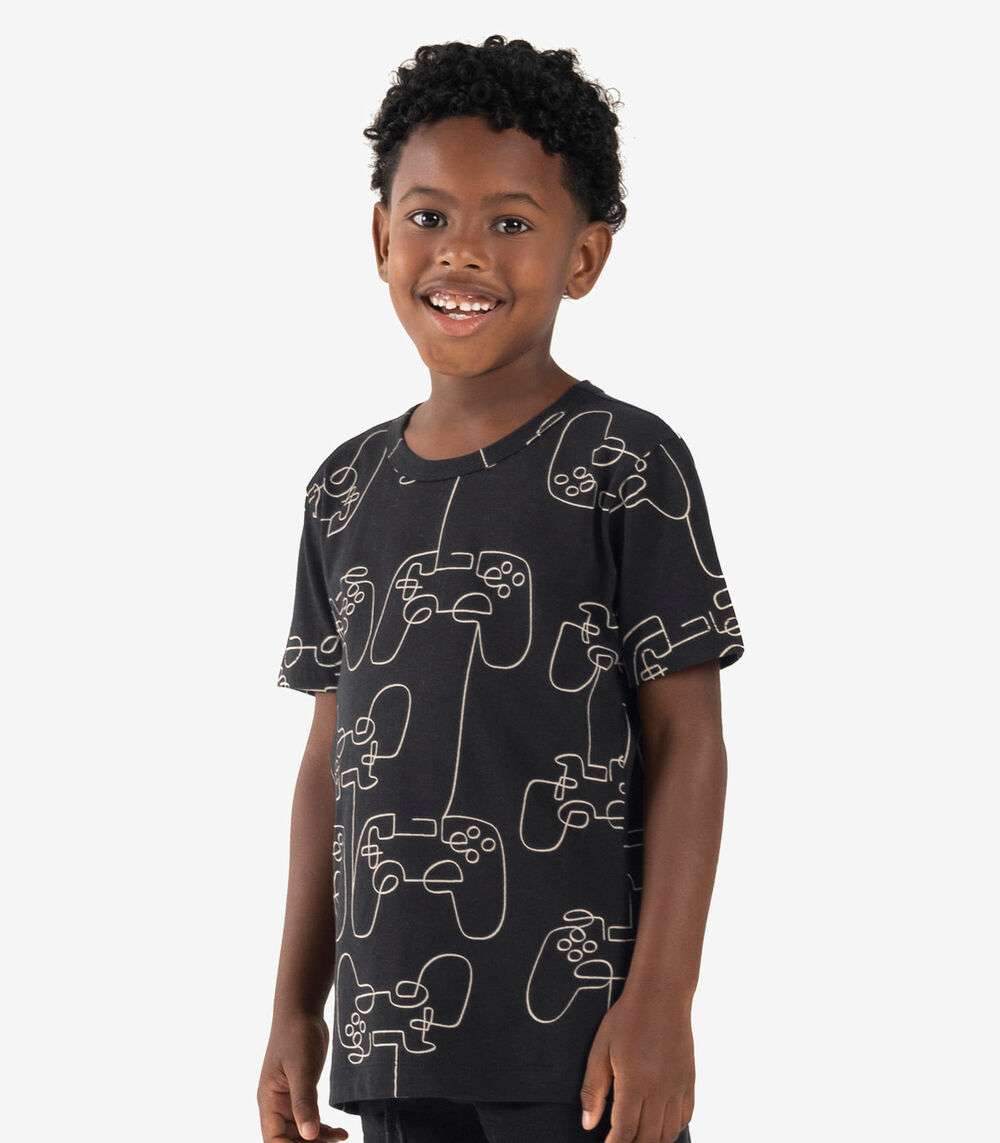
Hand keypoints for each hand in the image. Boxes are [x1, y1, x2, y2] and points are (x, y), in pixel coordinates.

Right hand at [258, 1009, 348, 1140]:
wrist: (302, 1010)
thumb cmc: (296, 1035)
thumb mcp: (301, 1069)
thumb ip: (304, 1102)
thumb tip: (309, 1135)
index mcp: (269, 1102)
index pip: (273, 1140)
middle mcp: (277, 1104)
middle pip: (288, 1139)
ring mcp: (290, 1098)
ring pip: (301, 1132)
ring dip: (319, 1140)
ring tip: (341, 1139)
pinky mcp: (303, 1091)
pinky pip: (310, 1117)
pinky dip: (323, 1127)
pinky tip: (341, 1132)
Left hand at [579, 988, 693, 1141]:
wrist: (661, 995)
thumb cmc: (627, 1018)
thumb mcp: (600, 1049)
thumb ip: (594, 1089)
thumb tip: (588, 1124)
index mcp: (635, 1084)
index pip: (625, 1131)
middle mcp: (660, 1091)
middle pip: (649, 1138)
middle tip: (619, 1140)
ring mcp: (678, 1087)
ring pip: (669, 1132)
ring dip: (653, 1140)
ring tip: (638, 1136)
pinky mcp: (689, 1080)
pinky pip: (685, 1116)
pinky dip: (672, 1128)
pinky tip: (659, 1123)